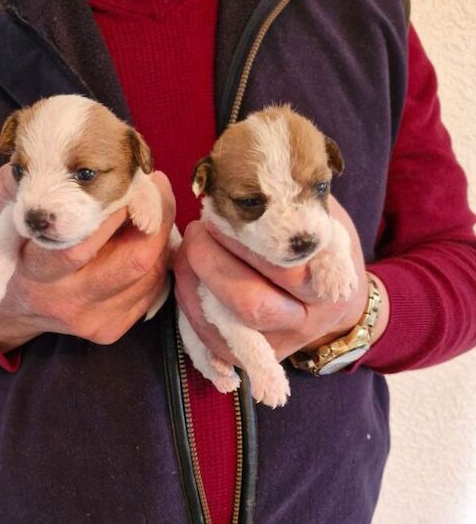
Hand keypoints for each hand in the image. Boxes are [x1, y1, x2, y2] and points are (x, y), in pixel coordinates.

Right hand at [0, 165, 175, 351]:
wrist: (11, 310)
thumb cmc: (6, 253)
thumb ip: (12, 187)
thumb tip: (41, 155)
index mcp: (35, 274)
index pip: (79, 246)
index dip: (114, 211)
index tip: (132, 180)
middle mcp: (68, 301)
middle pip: (133, 261)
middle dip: (154, 217)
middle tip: (157, 185)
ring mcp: (94, 319)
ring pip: (150, 273)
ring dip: (160, 234)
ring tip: (153, 205)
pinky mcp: (113, 327)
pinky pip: (151, 288)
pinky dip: (157, 258)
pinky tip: (146, 237)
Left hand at [173, 197, 388, 365]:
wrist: (337, 306)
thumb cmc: (323, 250)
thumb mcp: (324, 217)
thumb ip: (296, 197)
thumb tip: (252, 166)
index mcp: (328, 283)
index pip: (285, 265)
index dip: (246, 239)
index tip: (221, 211)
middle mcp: (304, 322)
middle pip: (251, 303)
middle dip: (211, 263)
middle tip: (196, 231)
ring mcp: (276, 345)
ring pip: (227, 327)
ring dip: (193, 286)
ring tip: (185, 252)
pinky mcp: (251, 357)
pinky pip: (212, 342)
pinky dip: (191, 311)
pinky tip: (186, 281)